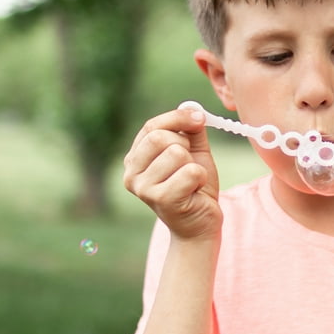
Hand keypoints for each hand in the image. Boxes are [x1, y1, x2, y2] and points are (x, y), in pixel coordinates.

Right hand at [123, 106, 221, 238]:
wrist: (200, 225)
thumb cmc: (194, 188)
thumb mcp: (193, 154)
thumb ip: (191, 131)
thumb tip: (191, 108)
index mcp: (135, 159)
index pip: (152, 126)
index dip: (178, 118)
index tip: (199, 119)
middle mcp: (132, 173)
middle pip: (160, 138)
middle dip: (186, 147)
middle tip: (190, 164)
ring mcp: (143, 188)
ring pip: (177, 154)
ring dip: (194, 166)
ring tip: (191, 182)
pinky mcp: (162, 199)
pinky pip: (191, 172)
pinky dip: (201, 179)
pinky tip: (195, 192)